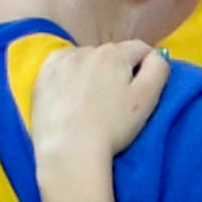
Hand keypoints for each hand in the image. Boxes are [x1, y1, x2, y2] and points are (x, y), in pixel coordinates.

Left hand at [31, 40, 170, 201]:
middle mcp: (85, 50)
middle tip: (115, 102)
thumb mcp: (147, 98)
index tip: (140, 92)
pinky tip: (70, 100)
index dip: (145, 69)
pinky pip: (61, 69)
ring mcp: (60, 62)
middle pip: (111, 55)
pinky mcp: (41, 77)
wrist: (68, 151)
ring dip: (91, 74)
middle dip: (116, 72)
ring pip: (85, 61)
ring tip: (90, 103)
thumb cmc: (112, 127)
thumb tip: (158, 55)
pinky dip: (68, 78)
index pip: (140, 50)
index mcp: (114, 53)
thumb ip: (159, 69)